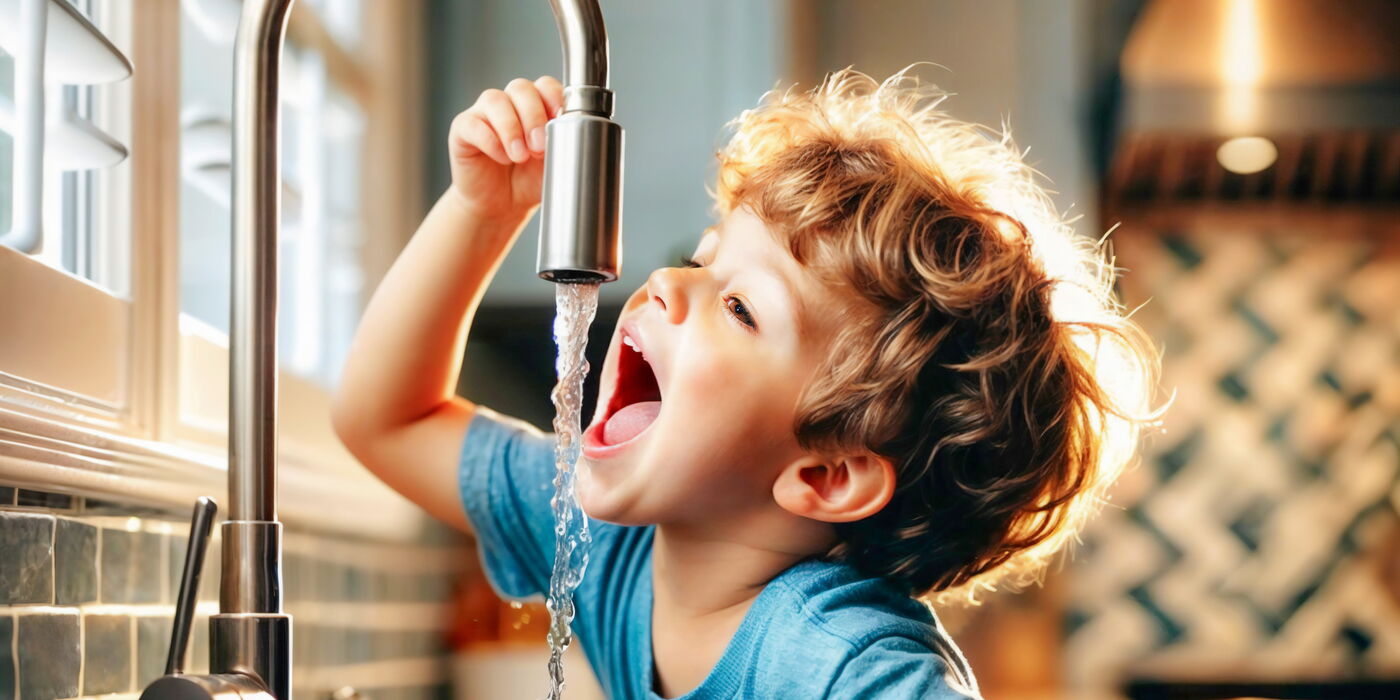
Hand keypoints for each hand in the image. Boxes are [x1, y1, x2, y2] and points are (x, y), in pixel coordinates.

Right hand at [447, 76, 564, 220]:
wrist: (502, 205)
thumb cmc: (529, 180)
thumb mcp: (555, 165)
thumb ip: (565, 147)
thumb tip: (575, 137)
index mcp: (537, 105)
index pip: (545, 85)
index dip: (554, 97)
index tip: (560, 118)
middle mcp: (510, 102)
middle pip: (521, 88)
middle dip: (534, 116)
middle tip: (539, 147)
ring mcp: (484, 113)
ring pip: (495, 100)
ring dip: (511, 128)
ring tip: (520, 156)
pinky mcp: (463, 128)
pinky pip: (473, 123)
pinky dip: (490, 140)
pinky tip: (501, 158)